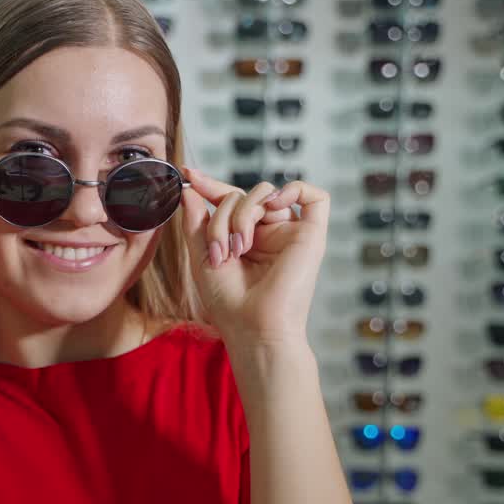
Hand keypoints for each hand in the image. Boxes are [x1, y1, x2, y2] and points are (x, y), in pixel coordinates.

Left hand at [178, 167, 329, 344]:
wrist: (252, 327)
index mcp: (244, 236)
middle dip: (222, 215)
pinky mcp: (312, 236)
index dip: (210, 185)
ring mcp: (290, 232)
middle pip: (242, 195)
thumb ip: (196, 221)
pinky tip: (274, 204)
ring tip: (238, 247)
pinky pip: (315, 197)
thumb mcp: (200, 255)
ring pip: (266, 194)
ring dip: (243, 214)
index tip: (188, 176)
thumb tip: (191, 188)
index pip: (229, 200)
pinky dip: (293, 189)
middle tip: (219, 249)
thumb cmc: (227, 301)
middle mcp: (268, 232)